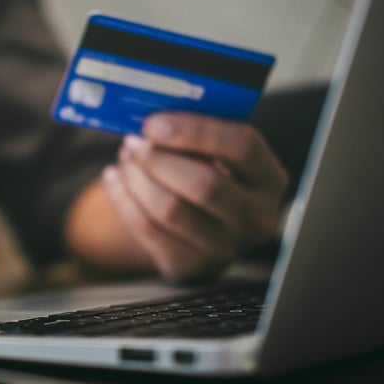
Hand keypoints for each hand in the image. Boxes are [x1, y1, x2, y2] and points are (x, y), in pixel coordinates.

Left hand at [101, 112, 287, 279]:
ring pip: (170, 209)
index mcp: (270, 179)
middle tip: (133, 141)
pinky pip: (147, 229)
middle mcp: (256, 218)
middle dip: (158, 159)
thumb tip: (152, 118)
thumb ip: (197, 135)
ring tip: (125, 158)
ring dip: (137, 178)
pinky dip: (123, 198)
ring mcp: (223, 248)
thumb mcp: (218, 155)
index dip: (195, 131)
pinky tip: (114, 178)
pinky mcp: (188, 266)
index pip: (243, 147)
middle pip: (204, 184)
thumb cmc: (209, 176)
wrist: (201, 230)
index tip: (154, 122)